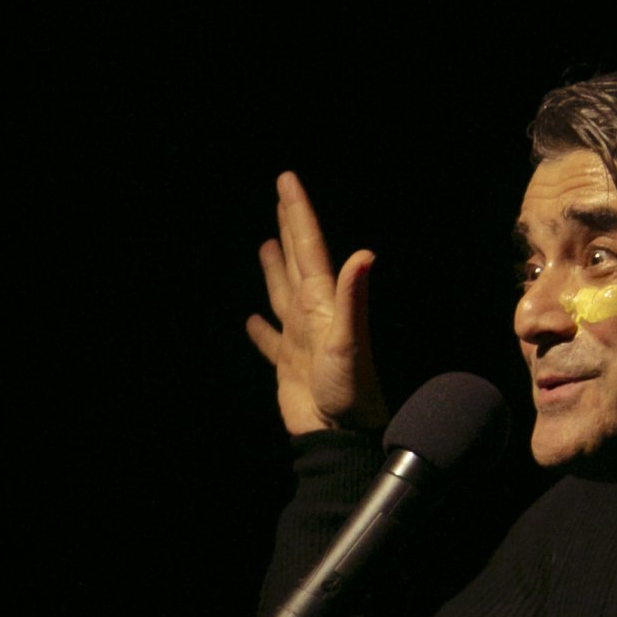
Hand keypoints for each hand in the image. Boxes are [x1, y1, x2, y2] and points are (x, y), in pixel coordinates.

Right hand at [246, 171, 389, 434]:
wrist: (343, 436)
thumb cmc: (350, 391)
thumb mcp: (349, 341)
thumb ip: (354, 298)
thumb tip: (365, 254)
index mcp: (323, 303)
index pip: (309, 248)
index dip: (298, 213)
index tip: (288, 181)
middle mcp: (313, 315)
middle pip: (298, 262)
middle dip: (290, 228)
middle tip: (281, 197)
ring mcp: (301, 339)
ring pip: (283, 294)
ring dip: (276, 270)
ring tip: (267, 246)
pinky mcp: (289, 365)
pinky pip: (270, 341)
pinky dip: (260, 330)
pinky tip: (252, 321)